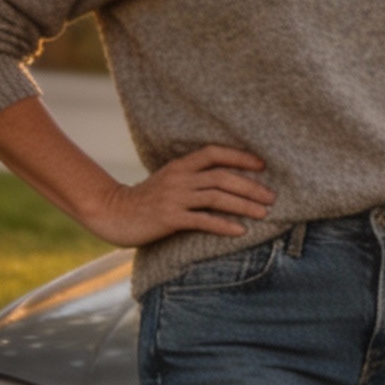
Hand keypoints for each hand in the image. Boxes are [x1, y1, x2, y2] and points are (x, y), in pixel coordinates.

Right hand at [84, 146, 275, 246]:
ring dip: (243, 205)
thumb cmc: (147, 199)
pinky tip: (239, 231)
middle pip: (222, 177)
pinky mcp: (169, 219)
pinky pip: (202, 221)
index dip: (240, 156)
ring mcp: (174, 198)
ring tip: (264, 213)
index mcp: (180, 165)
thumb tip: (227, 181)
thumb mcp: (170, 180)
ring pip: (216, 198)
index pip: (214, 153)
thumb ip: (193, 177)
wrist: (113, 214)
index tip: (262, 165)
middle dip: (250, 186)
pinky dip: (223, 225)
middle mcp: (179, 178)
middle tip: (271, 197)